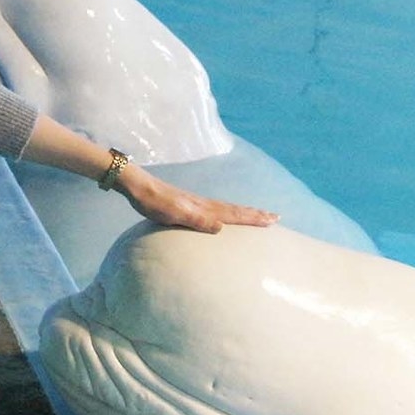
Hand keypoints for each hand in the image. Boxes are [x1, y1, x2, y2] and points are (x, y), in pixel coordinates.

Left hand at [117, 164, 278, 233]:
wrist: (138, 187)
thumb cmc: (154, 202)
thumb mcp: (175, 213)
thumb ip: (197, 220)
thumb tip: (221, 227)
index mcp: (204, 208)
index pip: (235, 214)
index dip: (254, 218)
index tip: (274, 220)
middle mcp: (205, 205)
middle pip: (236, 210)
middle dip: (256, 214)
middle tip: (276, 217)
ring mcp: (197, 204)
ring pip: (227, 209)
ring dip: (244, 212)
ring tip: (257, 215)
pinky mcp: (189, 205)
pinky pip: (216, 210)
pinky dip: (227, 212)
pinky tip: (224, 216)